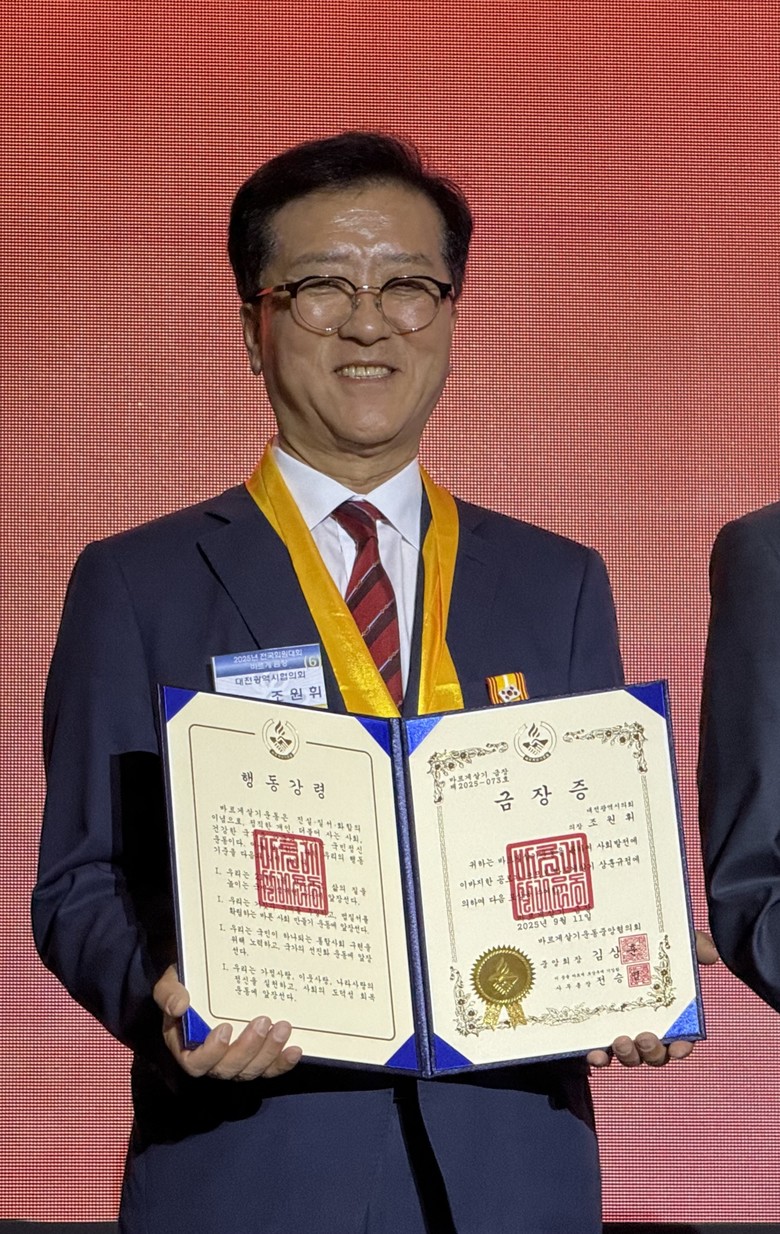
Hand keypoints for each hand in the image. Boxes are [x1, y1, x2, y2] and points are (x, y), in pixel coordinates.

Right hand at [153, 964, 302, 1080]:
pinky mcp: (256, 1056)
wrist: (205, 979)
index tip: (225, 1028)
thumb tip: (179, 1006)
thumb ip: (169, 993)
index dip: (212, 1052)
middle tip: (263, 1021)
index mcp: (186, 1048)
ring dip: (269, 1052)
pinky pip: (269, 1067)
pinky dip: (282, 1062)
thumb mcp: (171, 983)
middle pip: (228, 1069)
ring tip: (283, 1027)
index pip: (196, 1064)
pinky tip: (294, 1049)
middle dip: (248, 1048)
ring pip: (251, 1070)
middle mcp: (211, 1060)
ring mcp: (235, 1059)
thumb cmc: (186, 984)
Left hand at [587, 930, 718, 1068]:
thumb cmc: (642, 941)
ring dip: (628, 1055)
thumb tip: (711, 953)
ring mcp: (619, 1029)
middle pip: (655, 1053)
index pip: (681, 1038)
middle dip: (653, 1052)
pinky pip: (598, 1051)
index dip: (683, 1047)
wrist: (599, 935)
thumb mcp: (669, 938)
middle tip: (645, 1038)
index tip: (680, 1047)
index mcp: (667, 1011)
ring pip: (628, 1056)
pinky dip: (598, 1057)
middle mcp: (645, 1025)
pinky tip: (595, 1053)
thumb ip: (693, 943)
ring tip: (621, 1041)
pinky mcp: (595, 1028)